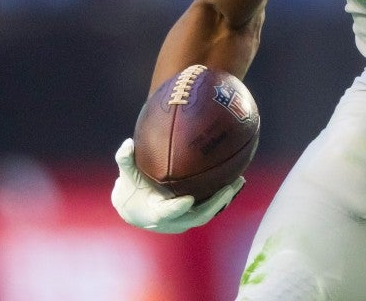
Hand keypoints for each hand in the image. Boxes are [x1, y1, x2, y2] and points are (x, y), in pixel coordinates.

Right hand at [111, 138, 243, 233]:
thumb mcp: (126, 176)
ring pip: (208, 213)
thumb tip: (128, 143)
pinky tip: (237, 181)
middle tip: (229, 187)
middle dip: (214, 204)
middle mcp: (172, 222)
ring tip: (239, 181)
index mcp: (155, 213)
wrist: (135, 211)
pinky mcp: (192, 216)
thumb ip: (126, 160)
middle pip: (197, 216)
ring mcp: (185, 221)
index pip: (167, 213)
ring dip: (224, 200)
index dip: (177, 208)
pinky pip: (211, 209)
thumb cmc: (131, 190)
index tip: (188, 199)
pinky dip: (223, 198)